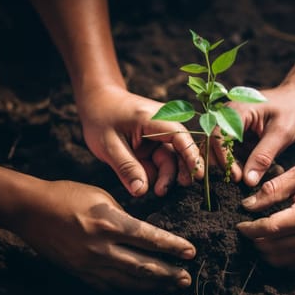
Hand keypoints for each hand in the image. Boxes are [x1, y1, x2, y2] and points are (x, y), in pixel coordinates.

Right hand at [13, 180, 195, 290]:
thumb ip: (123, 216)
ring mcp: (89, 264)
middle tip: (186, 278)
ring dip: (152, 285)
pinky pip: (108, 286)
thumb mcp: (101, 196)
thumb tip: (142, 232)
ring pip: (128, 280)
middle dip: (168, 273)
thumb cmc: (67, 195)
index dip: (172, 247)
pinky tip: (141, 290)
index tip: (190, 252)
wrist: (30, 210)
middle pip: (143, 266)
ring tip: (171, 286)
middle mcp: (101, 247)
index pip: (149, 238)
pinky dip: (127, 288)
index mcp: (109, 222)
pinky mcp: (79, 272)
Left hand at [77, 86, 203, 195]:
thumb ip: (126, 167)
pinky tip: (145, 183)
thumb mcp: (108, 145)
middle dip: (179, 171)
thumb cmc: (101, 117)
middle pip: (180, 151)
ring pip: (170, 160)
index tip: (197, 175)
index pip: (180, 136)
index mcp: (154, 119)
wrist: (96, 102)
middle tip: (168, 190)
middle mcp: (162, 126)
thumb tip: (141, 191)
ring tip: (159, 191)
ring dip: (166, 176)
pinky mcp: (154, 145)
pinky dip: (156, 174)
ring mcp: (159, 136)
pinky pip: (160, 163)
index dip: (191, 155)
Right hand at [214, 85, 294, 185]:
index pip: (218, 136)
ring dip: (227, 164)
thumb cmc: (291, 110)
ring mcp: (228, 123)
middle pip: (212, 143)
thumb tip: (248, 181)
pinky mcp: (233, 132)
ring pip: (217, 148)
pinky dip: (235, 161)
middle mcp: (227, 115)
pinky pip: (227, 150)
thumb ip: (264, 156)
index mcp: (237, 110)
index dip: (224, 158)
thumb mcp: (281, 133)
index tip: (237, 177)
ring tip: (243, 177)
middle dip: (221, 164)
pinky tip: (248, 170)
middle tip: (237, 180)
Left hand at [237, 157, 294, 268]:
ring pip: (283, 260)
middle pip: (274, 248)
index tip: (239, 225)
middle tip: (248, 228)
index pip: (271, 229)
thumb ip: (272, 190)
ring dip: (266, 251)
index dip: (250, 229)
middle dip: (256, 240)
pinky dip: (281, 256)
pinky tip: (275, 243)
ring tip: (259, 236)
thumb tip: (247, 205)